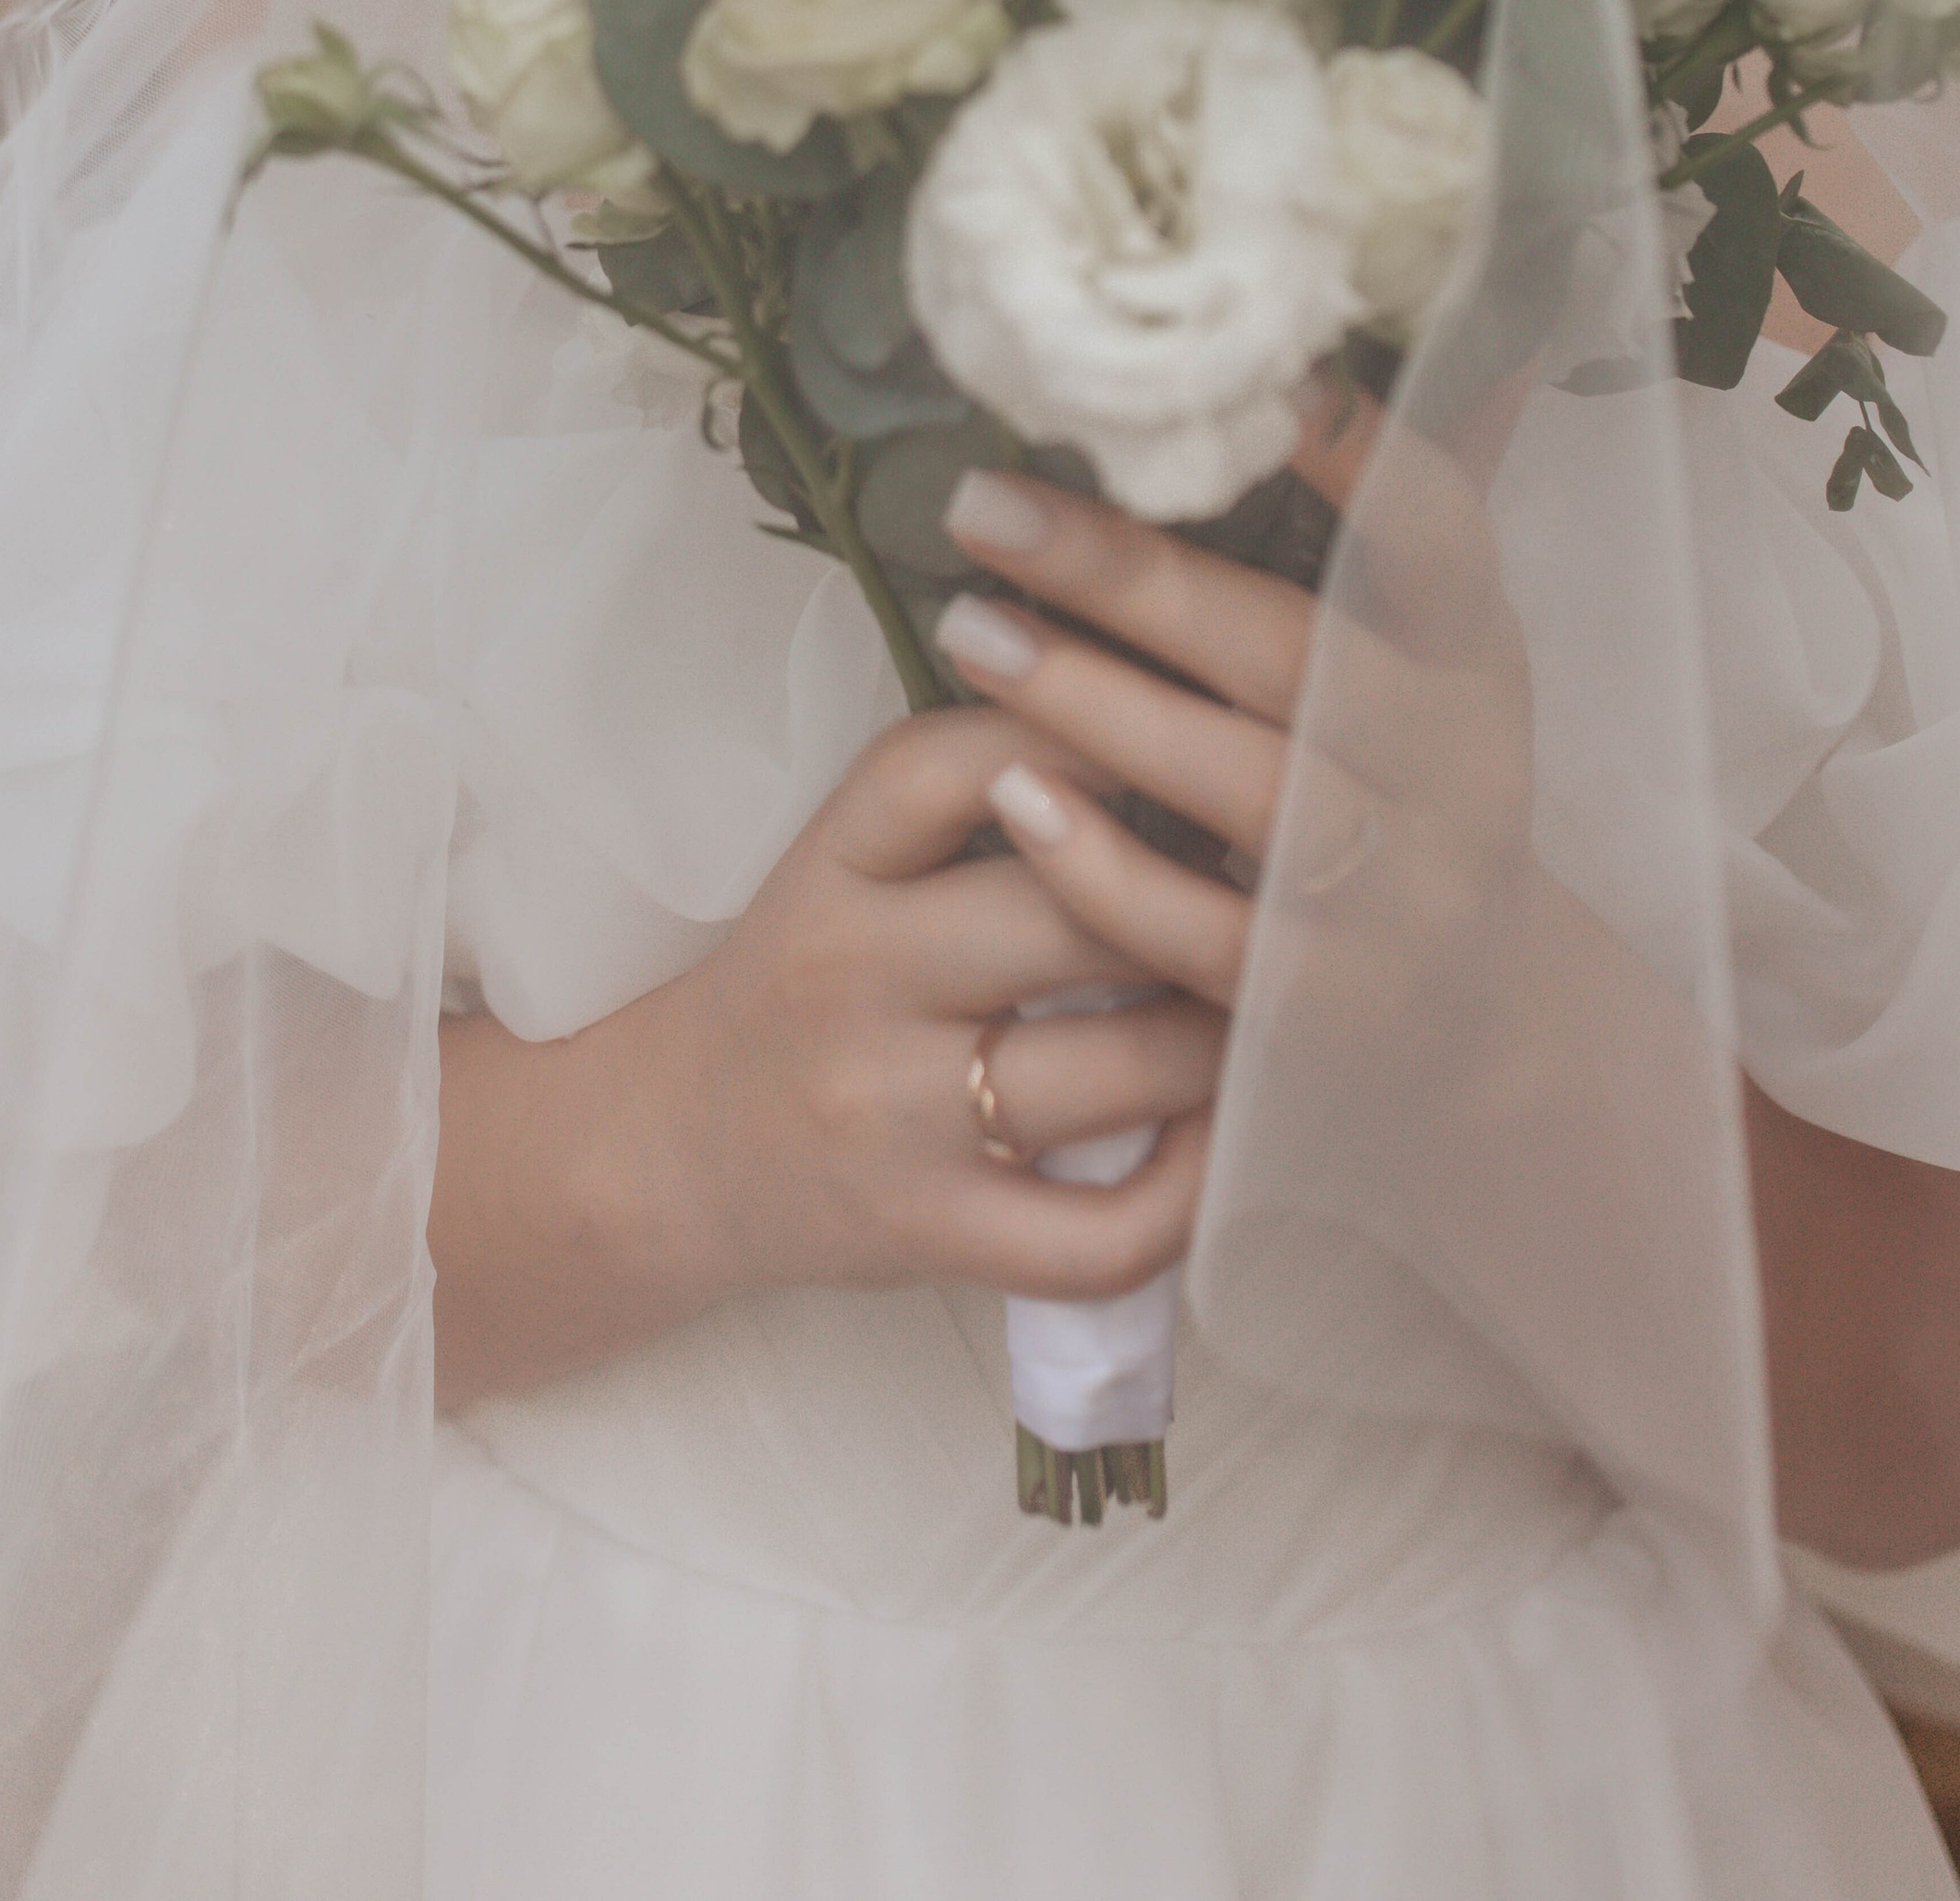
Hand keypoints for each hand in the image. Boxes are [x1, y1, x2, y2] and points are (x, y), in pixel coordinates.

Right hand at [653, 700, 1221, 1309]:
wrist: (675, 1150)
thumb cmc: (808, 983)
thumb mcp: (850, 861)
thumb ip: (977, 795)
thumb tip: (1177, 734)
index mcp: (832, 867)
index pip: (943, 769)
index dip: (1078, 734)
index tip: (1186, 723)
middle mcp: (849, 980)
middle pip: (1068, 917)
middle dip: (1200, 905)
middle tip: (1283, 894)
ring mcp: (891, 1119)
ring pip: (1116, 1067)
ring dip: (1223, 1039)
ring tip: (1268, 1009)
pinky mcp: (931, 1237)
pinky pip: (1099, 1233)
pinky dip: (1193, 1192)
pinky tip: (1222, 1142)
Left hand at [935, 379, 1536, 1045]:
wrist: (1478, 1015)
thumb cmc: (1411, 780)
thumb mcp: (1434, 649)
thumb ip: (1412, 503)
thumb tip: (1458, 319)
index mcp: (1478, 655)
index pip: (1435, 533)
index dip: (1360, 452)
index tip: (1256, 372)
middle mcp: (1462, 767)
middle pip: (1291, 655)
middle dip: (1130, 576)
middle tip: (982, 504)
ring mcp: (1404, 895)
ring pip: (1242, 788)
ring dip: (1094, 705)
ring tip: (967, 630)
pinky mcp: (1328, 1006)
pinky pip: (1205, 934)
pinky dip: (1105, 868)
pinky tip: (1009, 795)